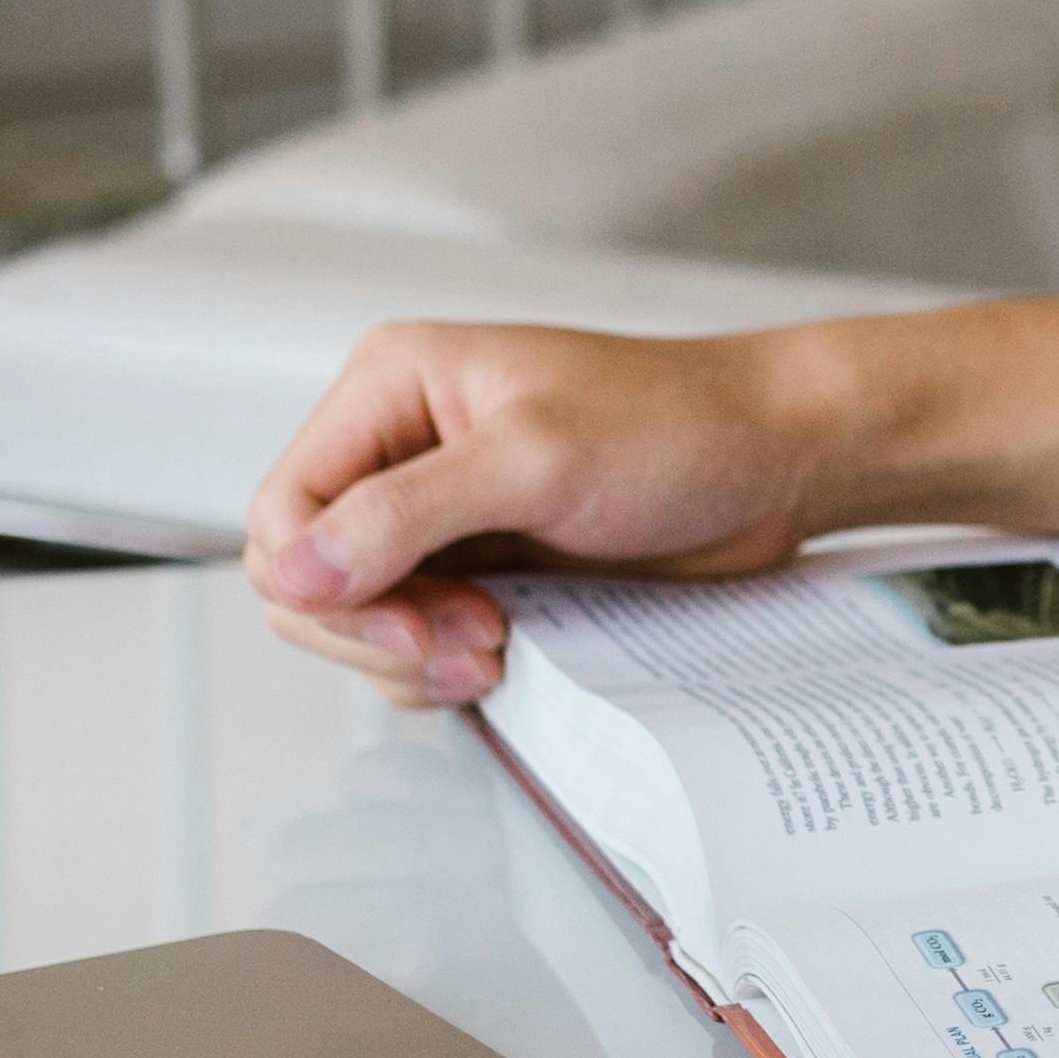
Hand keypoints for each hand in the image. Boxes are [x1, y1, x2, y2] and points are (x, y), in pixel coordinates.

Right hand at [244, 321, 845, 704]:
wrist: (774, 461)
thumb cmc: (675, 426)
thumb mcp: (537, 459)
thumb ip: (408, 512)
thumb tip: (295, 570)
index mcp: (391, 389)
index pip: (284, 511)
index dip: (322, 584)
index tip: (411, 623)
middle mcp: (399, 449)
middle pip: (304, 578)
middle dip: (374, 629)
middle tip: (473, 643)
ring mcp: (436, 517)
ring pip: (354, 621)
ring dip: (413, 658)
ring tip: (499, 648)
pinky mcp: (478, 570)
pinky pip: (413, 644)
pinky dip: (444, 668)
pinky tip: (509, 654)